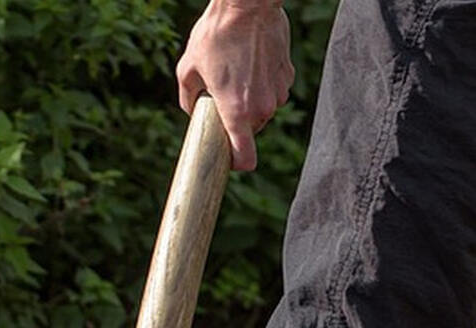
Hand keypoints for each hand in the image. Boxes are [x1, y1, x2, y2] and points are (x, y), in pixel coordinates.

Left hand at [177, 0, 293, 170]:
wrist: (247, 6)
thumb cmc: (215, 35)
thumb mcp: (188, 68)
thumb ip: (188, 98)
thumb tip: (192, 111)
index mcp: (237, 111)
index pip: (246, 158)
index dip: (236, 163)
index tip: (228, 159)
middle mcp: (262, 108)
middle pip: (250, 129)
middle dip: (237, 119)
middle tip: (221, 94)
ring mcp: (278, 92)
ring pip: (263, 108)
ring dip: (250, 99)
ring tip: (235, 70)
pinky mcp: (287, 75)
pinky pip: (273, 89)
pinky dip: (262, 82)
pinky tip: (250, 59)